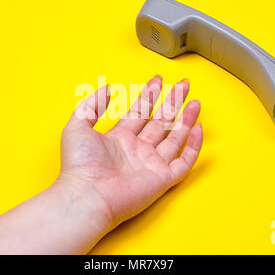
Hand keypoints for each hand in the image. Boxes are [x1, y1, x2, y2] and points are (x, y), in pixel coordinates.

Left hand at [59, 75, 202, 230]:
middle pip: (160, 121)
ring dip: (186, 119)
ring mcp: (151, 164)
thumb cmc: (79, 164)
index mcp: (119, 138)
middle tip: (183, 84)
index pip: (139, 112)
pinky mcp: (162, 179)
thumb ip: (92, 104)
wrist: (87, 195)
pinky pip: (183, 162)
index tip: (157, 79)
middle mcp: (137, 149)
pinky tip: (197, 129)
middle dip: (173, 101)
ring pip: (175, 138)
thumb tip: (107, 89)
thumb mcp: (78, 125)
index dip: (149, 95)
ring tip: (195, 102)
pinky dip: (193, 147)